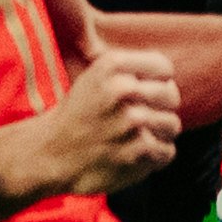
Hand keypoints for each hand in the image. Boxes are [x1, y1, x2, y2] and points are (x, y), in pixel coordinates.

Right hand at [16, 40, 182, 196]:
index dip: (158, 81)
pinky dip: (156, 156)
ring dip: (159, 134)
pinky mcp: (138, 151)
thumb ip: (131, 70)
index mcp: (113, 66)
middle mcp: (124, 90)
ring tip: (138, 137)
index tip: (146, 93)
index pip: (163, 68)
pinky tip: (136, 154)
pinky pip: (168, 151)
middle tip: (141, 118)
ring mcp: (132, 122)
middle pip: (172, 96)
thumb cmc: (77, 114)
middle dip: (160, 108)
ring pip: (172, 125)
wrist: (49, 153)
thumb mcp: (95, 76)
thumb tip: (169, 76)